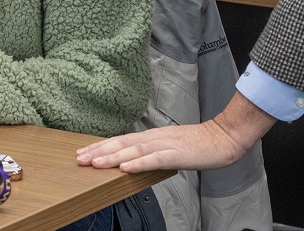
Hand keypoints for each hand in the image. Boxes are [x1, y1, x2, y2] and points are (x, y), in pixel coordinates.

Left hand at [75, 92, 273, 172]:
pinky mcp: (177, 153)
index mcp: (153, 136)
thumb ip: (153, 151)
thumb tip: (133, 160)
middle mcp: (155, 137)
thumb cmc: (199, 144)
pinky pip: (154, 159)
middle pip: (122, 143)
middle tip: (79, 158)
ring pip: (134, 151)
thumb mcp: (171, 146)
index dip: (102, 146)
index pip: (122, 141)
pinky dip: (139, 163)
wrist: (224, 137)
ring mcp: (166, 144)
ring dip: (113, 157)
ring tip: (95, 163)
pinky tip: (125, 168)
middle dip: (99, 151)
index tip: (84, 152)